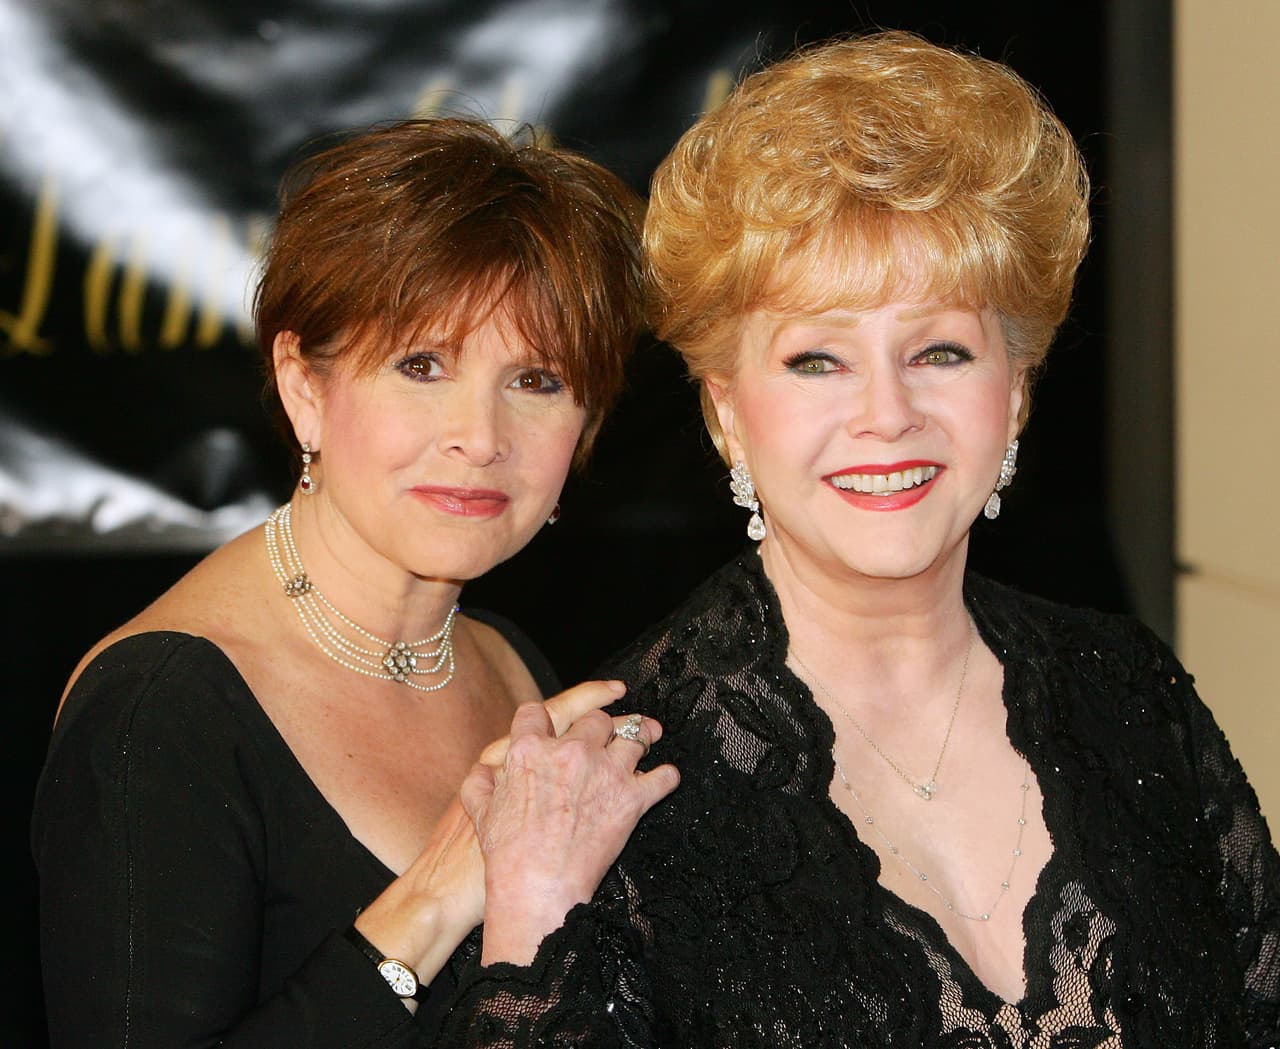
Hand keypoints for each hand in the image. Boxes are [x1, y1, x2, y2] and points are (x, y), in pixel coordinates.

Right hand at [461, 692, 678, 964]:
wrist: (538, 886)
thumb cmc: (507, 854)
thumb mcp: (480, 813)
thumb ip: (479, 785)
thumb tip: (481, 772)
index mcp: (530, 750)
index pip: (536, 713)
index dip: (543, 718)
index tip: (551, 725)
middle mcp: (570, 751)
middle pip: (595, 718)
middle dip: (601, 725)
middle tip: (608, 732)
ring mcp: (605, 772)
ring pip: (635, 738)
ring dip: (642, 739)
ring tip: (648, 739)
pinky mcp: (631, 798)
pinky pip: (662, 777)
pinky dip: (666, 777)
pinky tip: (664, 777)